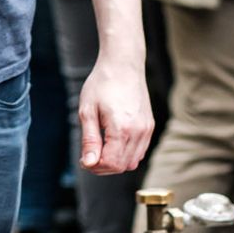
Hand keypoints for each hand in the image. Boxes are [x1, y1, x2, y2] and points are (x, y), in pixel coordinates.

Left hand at [74, 55, 151, 174]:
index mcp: (122, 128)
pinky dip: (126, 154)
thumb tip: (89, 164)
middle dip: (103, 167)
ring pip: (132, 162)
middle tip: (89, 155)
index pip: (111, 163)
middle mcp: (139, 131)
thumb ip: (89, 140)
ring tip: (100, 148)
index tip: (84, 158)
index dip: (94, 167)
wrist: (123, 65)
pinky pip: (139, 151)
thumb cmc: (102, 85)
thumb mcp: (87, 112)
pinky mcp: (149, 126)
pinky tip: (113, 143)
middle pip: (121, 166)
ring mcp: (147, 129)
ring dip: (115, 162)